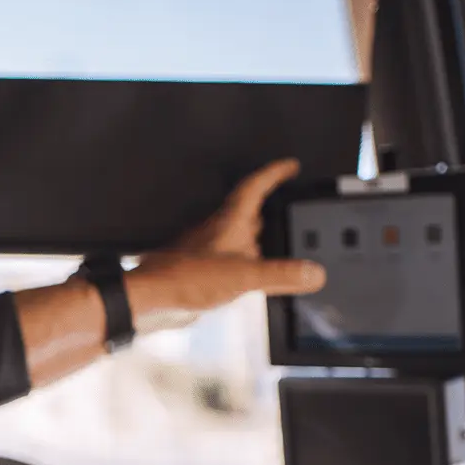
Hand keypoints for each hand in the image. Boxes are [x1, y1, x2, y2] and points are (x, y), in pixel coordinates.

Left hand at [123, 159, 327, 321]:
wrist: (150, 298)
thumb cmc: (185, 278)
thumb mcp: (242, 275)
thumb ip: (280, 274)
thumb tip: (314, 273)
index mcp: (229, 221)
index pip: (255, 186)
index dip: (273, 174)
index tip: (290, 165)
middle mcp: (218, 232)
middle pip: (248, 212)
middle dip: (269, 209)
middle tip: (289, 208)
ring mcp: (208, 252)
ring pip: (239, 239)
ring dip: (257, 241)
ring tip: (279, 249)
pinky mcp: (202, 272)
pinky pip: (230, 263)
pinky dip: (244, 265)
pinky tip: (250, 278)